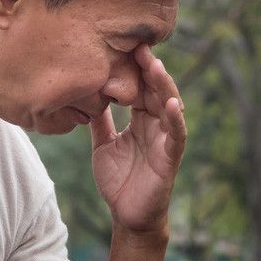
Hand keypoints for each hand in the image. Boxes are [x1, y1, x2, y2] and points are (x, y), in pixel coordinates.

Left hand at [89, 44, 186, 232]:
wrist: (126, 214)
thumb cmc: (117, 179)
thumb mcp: (102, 144)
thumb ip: (98, 120)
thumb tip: (84, 95)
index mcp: (140, 120)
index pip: (139, 88)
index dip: (133, 70)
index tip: (122, 46)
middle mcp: (155, 125)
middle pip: (155, 91)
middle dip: (148, 69)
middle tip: (138, 46)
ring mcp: (165, 140)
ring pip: (169, 107)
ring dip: (163, 86)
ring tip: (155, 66)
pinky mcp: (171, 158)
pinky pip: (177, 135)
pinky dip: (175, 119)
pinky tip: (172, 105)